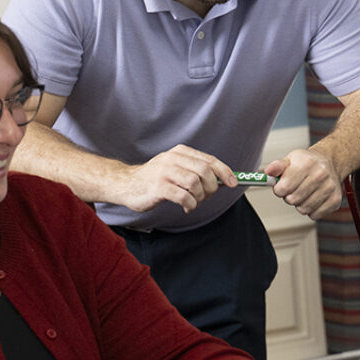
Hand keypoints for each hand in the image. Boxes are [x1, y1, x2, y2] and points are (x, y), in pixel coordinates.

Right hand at [118, 145, 235, 213]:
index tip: (233, 183)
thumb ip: (196, 171)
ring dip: (200, 198)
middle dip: (211, 188)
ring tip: (194, 202)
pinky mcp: (159, 187)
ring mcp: (165, 172)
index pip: (209, 160)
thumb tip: (222, 180)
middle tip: (206, 196)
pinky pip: (184, 196)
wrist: (126, 184)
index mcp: (180, 152)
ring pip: (196, 184)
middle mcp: (173, 158)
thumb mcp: (175, 168)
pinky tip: (186, 207)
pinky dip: (190, 204)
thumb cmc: (154, 179)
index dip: (225, 172)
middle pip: (205, 172)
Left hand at [264, 147, 342, 218]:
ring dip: (299, 204)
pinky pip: (314, 215)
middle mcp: (320, 175)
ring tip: (303, 193)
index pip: (285, 187)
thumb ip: (277, 166)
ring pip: (303, 209)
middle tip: (293, 190)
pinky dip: (310, 210)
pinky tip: (312, 199)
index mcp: (307, 163)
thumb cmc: (307, 163)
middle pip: (293, 200)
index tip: (281, 187)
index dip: (278, 190)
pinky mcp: (335, 201)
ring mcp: (329, 188)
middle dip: (288, 197)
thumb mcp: (291, 159)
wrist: (329, 163)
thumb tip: (268, 172)